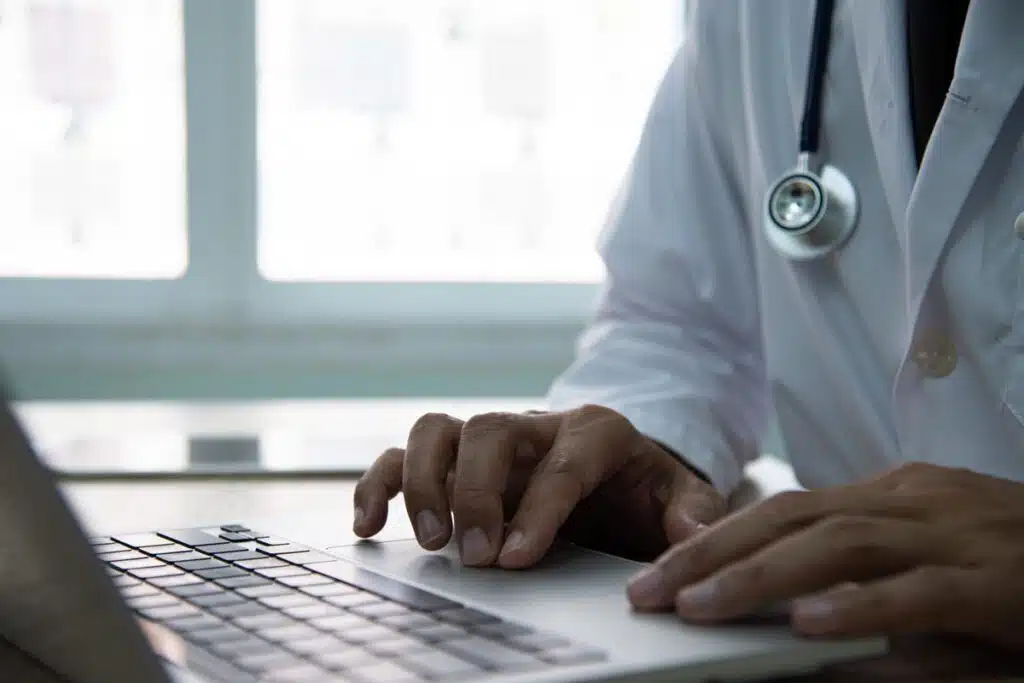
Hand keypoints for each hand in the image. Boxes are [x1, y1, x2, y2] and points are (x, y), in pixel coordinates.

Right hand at [353, 405, 725, 567]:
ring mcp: (489, 441)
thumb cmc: (642, 488)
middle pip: (487, 429)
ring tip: (429, 540)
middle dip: (476, 492)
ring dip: (423, 481)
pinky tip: (369, 525)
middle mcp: (534, 427)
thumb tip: (693, 537)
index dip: (538, 508)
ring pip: (437, 429)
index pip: (562, 462)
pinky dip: (380, 484)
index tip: (517, 558)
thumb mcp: (679, 496)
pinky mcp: (456, 460)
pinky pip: (403, 455)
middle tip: (478, 556)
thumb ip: (691, 512)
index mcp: (594, 431)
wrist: (613, 471)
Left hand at [627, 463, 1023, 648]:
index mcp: (891, 495)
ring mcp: (954, 533)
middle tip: (649, 593)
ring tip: (700, 609)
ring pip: (839, 545)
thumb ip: (867, 591)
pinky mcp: (996, 579)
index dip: (716, 538)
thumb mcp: (932, 572)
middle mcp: (912, 502)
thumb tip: (795, 628)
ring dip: (761, 578)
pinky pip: (918, 590)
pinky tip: (809, 627)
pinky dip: (860, 607)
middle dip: (712, 555)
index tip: (661, 572)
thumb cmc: (1018, 569)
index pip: (785, 508)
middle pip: (792, 518)